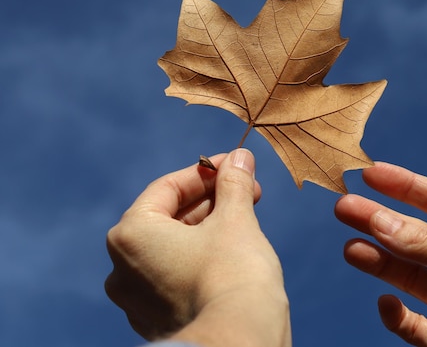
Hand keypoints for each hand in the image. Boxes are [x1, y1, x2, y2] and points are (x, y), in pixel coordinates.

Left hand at [105, 149, 290, 346]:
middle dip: (210, 200)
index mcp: (131, 236)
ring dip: (207, 226)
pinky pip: (174, 275)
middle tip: (245, 189)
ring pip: (172, 247)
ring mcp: (136, 300)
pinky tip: (230, 249)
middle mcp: (122, 269)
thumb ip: (233, 183)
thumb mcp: (236, 219)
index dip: (205, 172)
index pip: (167, 188)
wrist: (239, 340)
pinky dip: (199, 257)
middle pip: (169, 217)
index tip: (233, 165)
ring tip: (244, 216)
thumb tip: (240, 157)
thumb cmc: (234, 275)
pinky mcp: (155, 320)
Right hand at [335, 162, 426, 346]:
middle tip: (344, 208)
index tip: (371, 173)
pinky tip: (386, 303)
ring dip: (379, 261)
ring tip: (350, 248)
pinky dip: (395, 315)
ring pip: (409, 277)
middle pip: (416, 238)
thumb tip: (376, 220)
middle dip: (380, 222)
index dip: (405, 186)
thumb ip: (421, 242)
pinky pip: (413, 324)